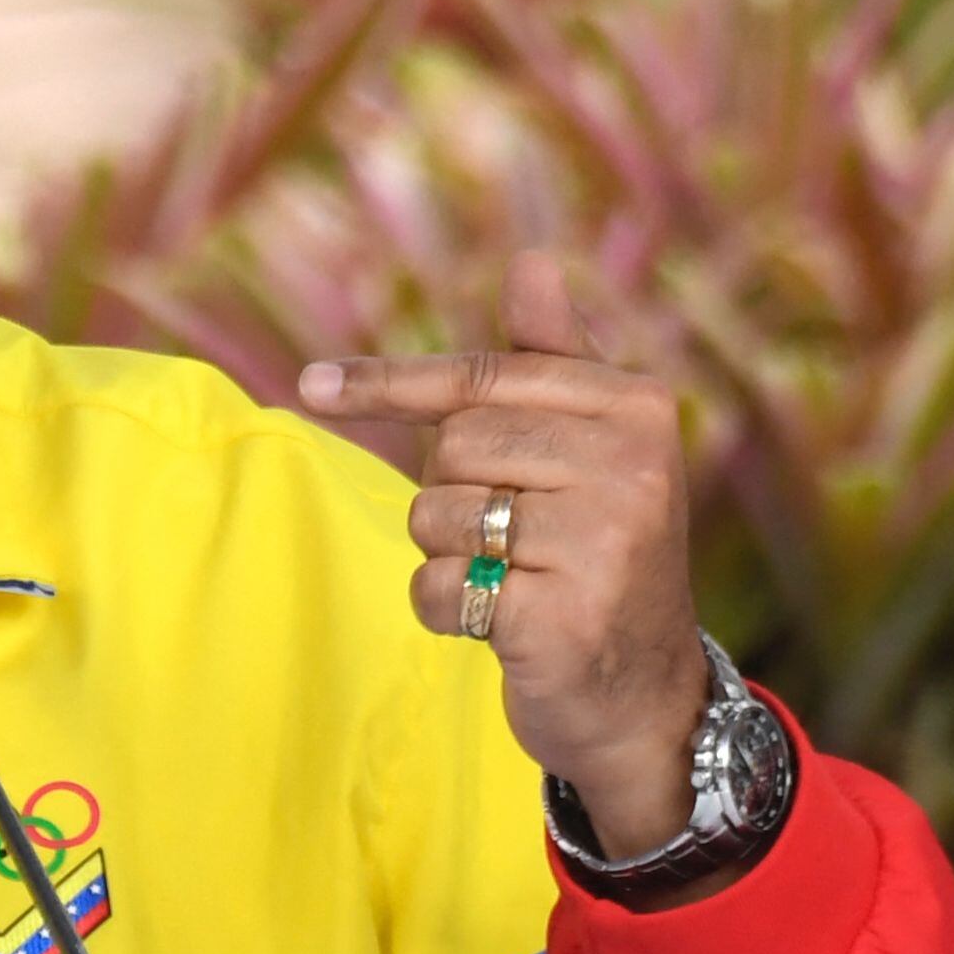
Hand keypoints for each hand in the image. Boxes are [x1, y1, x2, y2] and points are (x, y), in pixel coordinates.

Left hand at [299, 252, 713, 865]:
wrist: (643, 694)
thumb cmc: (599, 554)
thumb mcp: (591, 450)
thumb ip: (553, 360)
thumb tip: (533, 259)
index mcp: (635, 409)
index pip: (480, 379)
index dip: (388, 383)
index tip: (310, 385)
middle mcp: (629, 468)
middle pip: (453, 446)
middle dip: (451, 489)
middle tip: (507, 530)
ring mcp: (599, 546)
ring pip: (437, 517)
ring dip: (446, 553)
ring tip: (510, 574)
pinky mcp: (558, 619)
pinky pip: (436, 587)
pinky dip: (442, 608)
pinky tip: (496, 621)